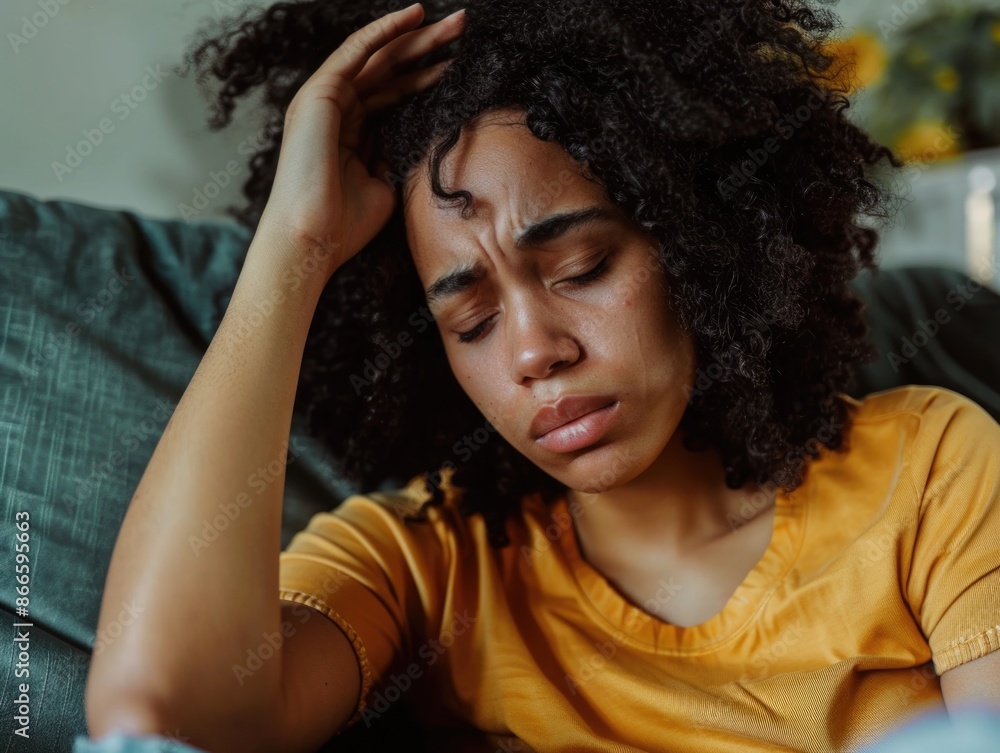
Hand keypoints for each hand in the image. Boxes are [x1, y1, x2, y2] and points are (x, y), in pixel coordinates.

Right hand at [255, 2, 465, 285]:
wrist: (313, 239)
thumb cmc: (345, 225)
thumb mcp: (385, 186)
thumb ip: (397, 158)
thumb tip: (421, 141)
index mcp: (350, 131)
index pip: (393, 92)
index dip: (427, 76)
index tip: (461, 64)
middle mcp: (335, 109)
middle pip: (389, 68)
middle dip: (428, 48)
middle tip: (464, 28)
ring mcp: (324, 100)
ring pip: (377, 56)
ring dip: (415, 36)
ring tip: (456, 23)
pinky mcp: (319, 94)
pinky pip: (356, 52)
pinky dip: (384, 32)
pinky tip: (413, 17)